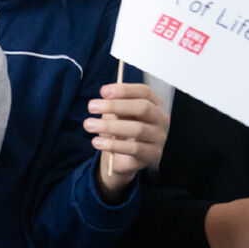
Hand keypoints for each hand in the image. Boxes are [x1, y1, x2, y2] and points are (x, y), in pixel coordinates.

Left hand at [86, 82, 168, 200]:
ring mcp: (159, 138)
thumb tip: (106, 95)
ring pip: (138, 129)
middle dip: (115, 105)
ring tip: (88, 125)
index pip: (144, 92)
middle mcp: (161, 119)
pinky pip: (134, 149)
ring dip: (109, 126)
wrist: (122, 157)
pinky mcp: (152, 155)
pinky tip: (96, 142)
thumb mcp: (116, 114)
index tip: (102, 91)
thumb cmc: (120, 129)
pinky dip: (113, 145)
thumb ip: (115, 104)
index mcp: (154, 104)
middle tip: (91, 106)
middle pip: (143, 108)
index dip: (124, 90)